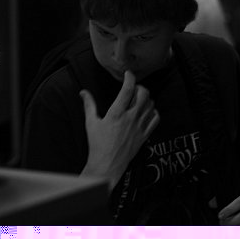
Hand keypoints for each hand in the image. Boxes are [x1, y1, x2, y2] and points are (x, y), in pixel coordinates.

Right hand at [80, 70, 159, 187]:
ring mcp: (139, 126)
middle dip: (139, 87)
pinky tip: (147, 111)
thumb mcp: (91, 123)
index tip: (127, 74)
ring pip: (150, 104)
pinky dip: (153, 111)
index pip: (127, 89)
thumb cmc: (98, 144)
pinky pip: (155, 118)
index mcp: (116, 113)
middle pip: (143, 94)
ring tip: (139, 98)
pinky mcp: (145, 135)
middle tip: (133, 88)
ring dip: (146, 98)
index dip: (129, 77)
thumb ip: (89, 105)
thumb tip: (83, 92)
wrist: (108, 164)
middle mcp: (130, 118)